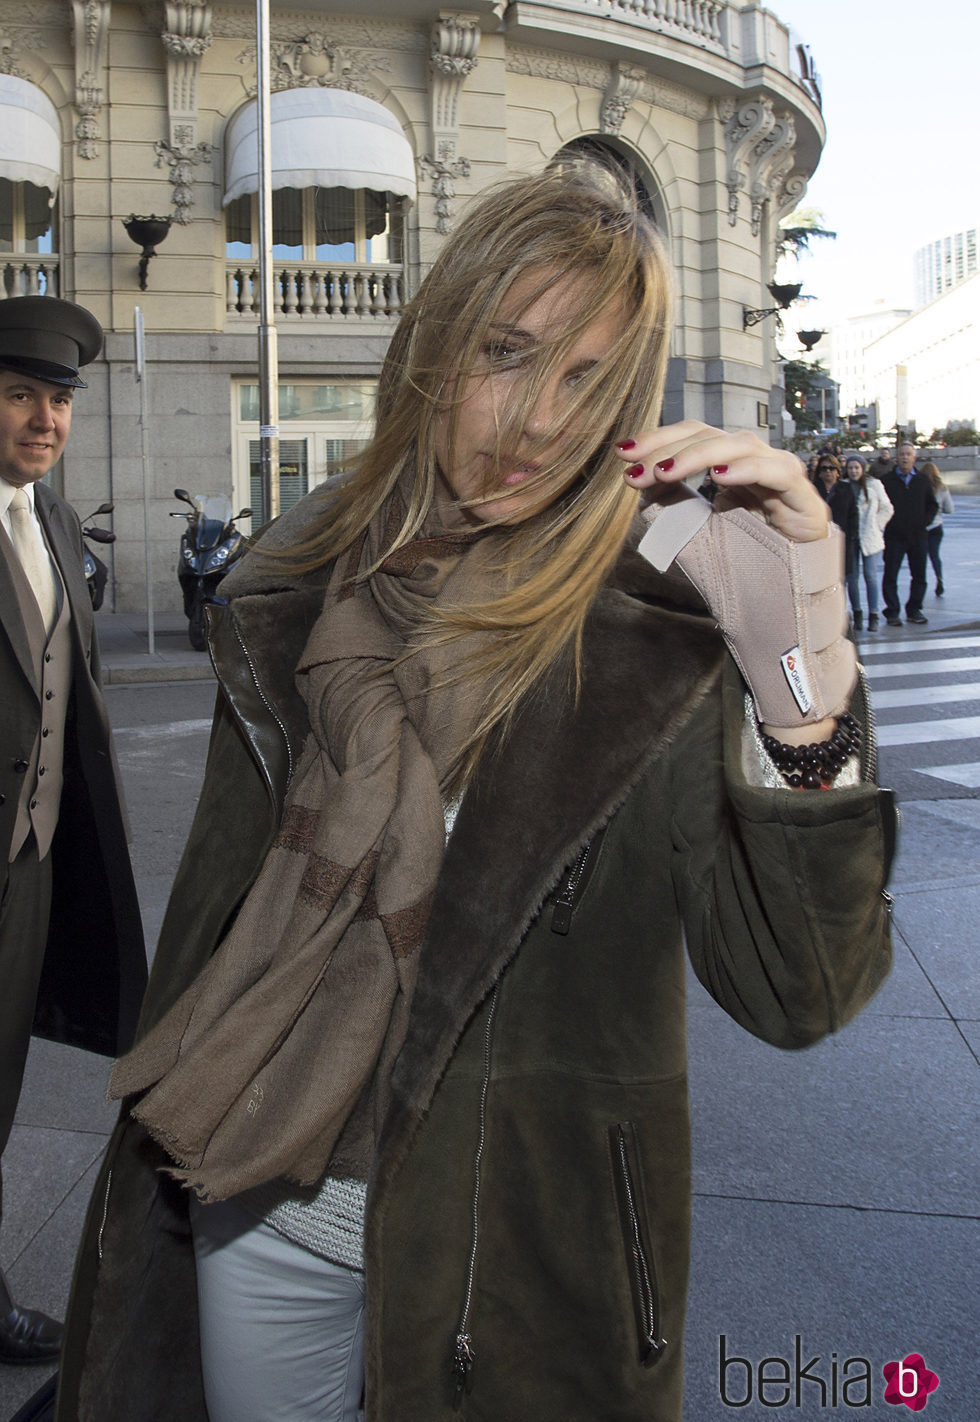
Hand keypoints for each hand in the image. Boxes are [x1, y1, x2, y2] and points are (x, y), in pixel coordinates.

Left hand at [614, 421, 829, 543]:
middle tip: (635, 467)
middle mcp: (755, 462)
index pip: (692, 436)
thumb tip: (638, 477)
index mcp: (730, 464)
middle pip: (711, 434)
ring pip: (740, 446)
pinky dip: (746, 471)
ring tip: (665, 471)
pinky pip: (776, 472)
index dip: (658, 439)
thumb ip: (670, 503)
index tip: (623, 454)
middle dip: (668, 448)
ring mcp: (782, 475)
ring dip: (698, 456)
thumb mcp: (695, 531)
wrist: (789, 598)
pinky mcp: (804, 498)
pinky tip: (719, 477)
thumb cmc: (745, 563)